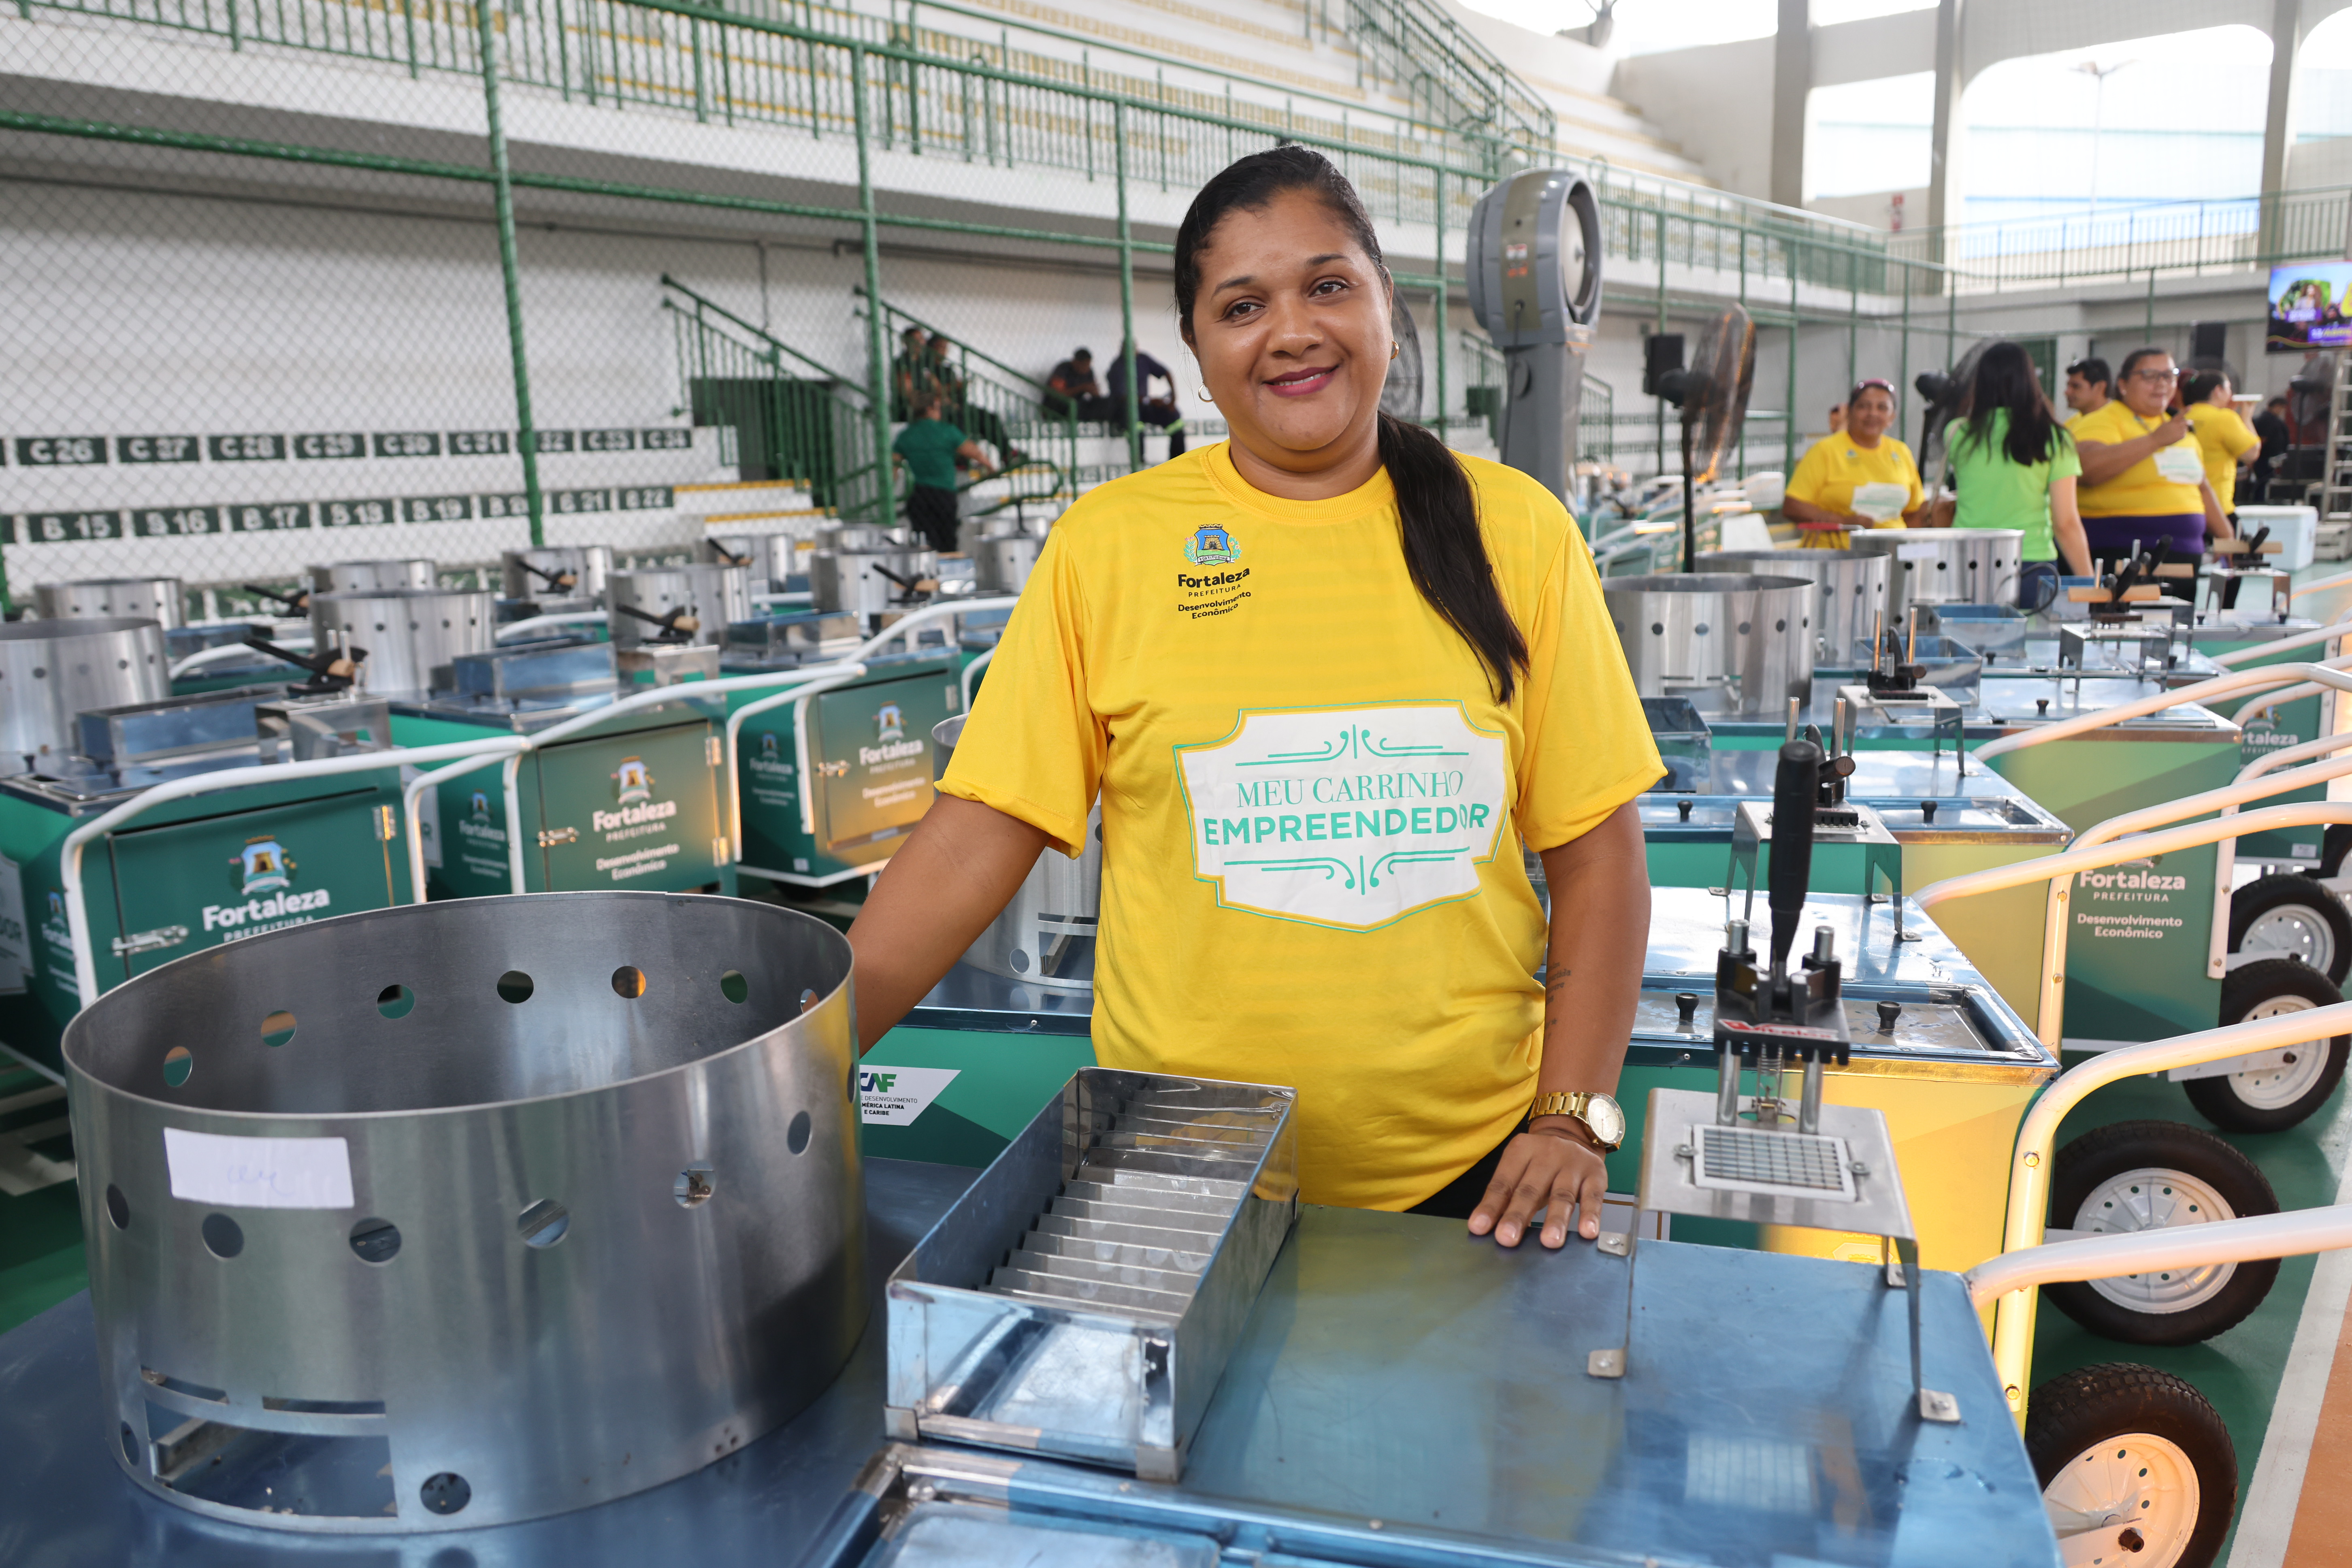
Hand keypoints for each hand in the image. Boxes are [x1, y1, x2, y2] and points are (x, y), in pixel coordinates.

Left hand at [1466, 1120, 1608, 1248]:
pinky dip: (1590, 1215)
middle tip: (1507, 1239)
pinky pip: (1593, 1196)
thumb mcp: (1520, 1173)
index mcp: (1520, 1150)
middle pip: (1530, 1189)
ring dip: (1555, 1220)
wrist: (1574, 1138)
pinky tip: (1587, 1232)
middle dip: (1518, 1216)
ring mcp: (1573, 1163)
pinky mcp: (1596, 1174)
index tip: (1479, 1228)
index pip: (1503, 1182)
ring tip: (1549, 1242)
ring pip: (1562, 1194)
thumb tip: (1485, 1228)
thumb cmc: (1539, 1166)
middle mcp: (1547, 1153)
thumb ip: (1505, 1197)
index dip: (1491, 1206)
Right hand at [2154, 412, 2189, 444]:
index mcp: (2171, 421)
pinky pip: (2184, 434)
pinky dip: (2181, 435)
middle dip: (2189, 422)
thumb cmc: (2160, 432)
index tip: (2190, 406)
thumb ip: (2174, 422)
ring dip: (2183, 429)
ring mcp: (2178, 431)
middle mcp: (2176, 426)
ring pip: (2185, 428)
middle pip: (2185, 422)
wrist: (2156, 440)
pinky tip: (2175, 437)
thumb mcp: (2166, 424)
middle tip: (2191, 422)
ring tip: (2175, 433)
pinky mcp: (2180, 437)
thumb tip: (2183, 423)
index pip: (2180, 415)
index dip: (2185, 410)